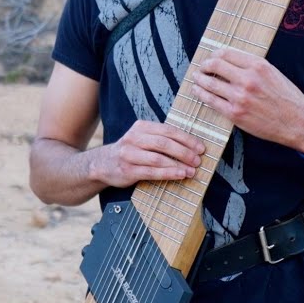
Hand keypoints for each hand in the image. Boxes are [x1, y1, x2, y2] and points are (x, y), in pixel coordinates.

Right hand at [90, 120, 205, 187]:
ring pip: (158, 158)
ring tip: (192, 170)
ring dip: (178, 164)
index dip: (187, 139)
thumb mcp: (142, 138)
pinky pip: (151, 172)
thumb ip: (161, 139)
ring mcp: (129, 154)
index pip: (168, 130)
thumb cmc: (131, 151)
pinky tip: (180, 175)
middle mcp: (134, 138)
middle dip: (184, 152)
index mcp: (141, 127)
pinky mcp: (128, 170)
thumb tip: (191, 145)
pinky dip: (168, 174)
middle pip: (164, 143)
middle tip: (198, 159)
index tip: (201, 147)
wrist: (102, 164)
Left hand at [189, 47, 303, 150]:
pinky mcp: (235, 113)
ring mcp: (240, 97)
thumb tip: (229, 60)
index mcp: (258, 65)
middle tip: (201, 68)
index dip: (214, 54)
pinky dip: (201, 94)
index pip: (226, 53)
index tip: (211, 57)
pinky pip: (211, 101)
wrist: (298, 122)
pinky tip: (198, 92)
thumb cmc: (287, 98)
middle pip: (215, 65)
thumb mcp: (272, 73)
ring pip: (209, 83)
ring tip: (197, 79)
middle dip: (204, 65)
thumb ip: (252, 66)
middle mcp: (248, 79)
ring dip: (199, 79)